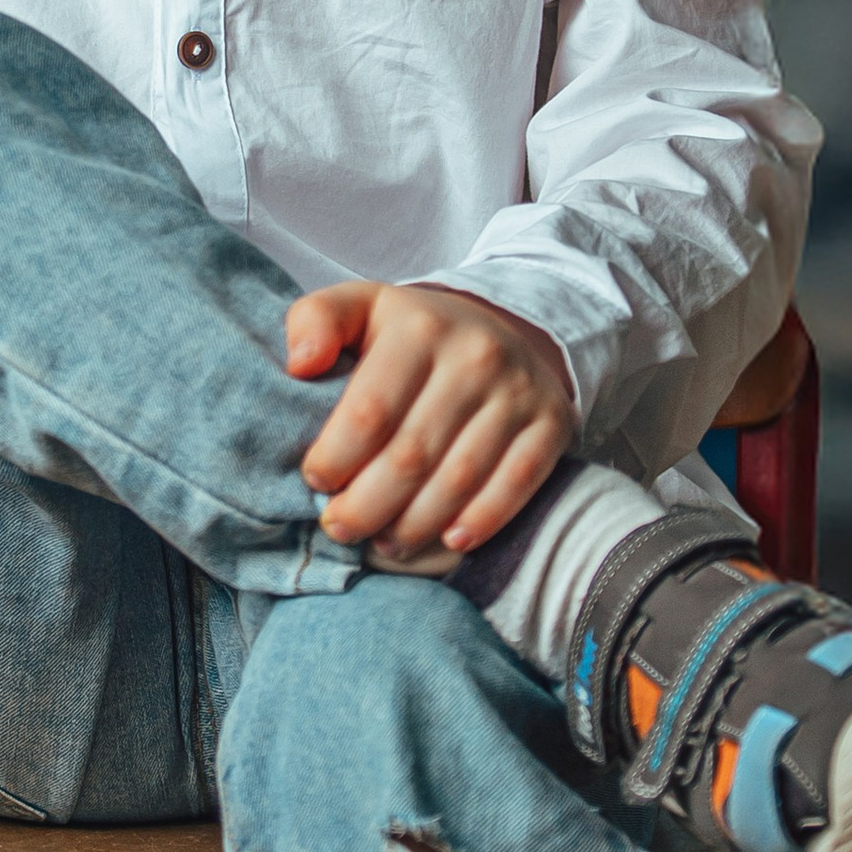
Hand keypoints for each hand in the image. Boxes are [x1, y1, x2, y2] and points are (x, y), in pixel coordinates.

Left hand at [288, 280, 574, 556]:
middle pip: (411, 455)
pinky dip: (482, 520)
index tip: (316, 482)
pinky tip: (449, 539)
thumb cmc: (409, 334)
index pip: (369, 412)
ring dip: (415, 524)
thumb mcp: (359, 307)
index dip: (336, 459)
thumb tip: (301, 365)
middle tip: (340, 528)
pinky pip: (517, 483)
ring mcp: (518, 391)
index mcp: (418, 328)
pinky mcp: (551, 423)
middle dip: (367, 505)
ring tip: (384, 543)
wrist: (501, 328)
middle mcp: (475, 356)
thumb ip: (315, 321)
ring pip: (459, 478)